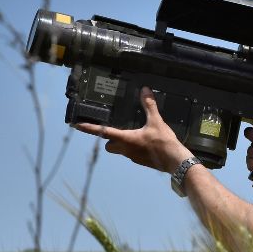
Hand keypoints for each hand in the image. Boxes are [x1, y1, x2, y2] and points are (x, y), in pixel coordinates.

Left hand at [74, 87, 191, 172]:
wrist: (175, 161)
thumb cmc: (163, 142)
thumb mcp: (156, 121)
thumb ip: (149, 105)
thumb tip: (144, 90)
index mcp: (126, 139)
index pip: (103, 132)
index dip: (88, 128)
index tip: (77, 125)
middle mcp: (126, 150)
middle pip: (109, 146)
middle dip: (108, 139)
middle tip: (112, 130)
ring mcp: (133, 157)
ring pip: (120, 150)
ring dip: (121, 143)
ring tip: (131, 134)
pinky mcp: (141, 161)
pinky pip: (131, 154)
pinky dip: (133, 148)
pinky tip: (144, 142)